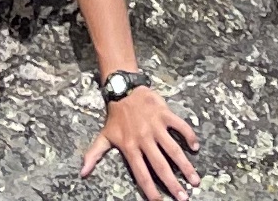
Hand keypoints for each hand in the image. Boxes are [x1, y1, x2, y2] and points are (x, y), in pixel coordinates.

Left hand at [82, 84, 198, 196]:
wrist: (123, 88)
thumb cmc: (114, 116)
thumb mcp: (103, 136)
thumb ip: (94, 155)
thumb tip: (82, 173)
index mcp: (130, 147)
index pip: (141, 174)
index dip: (150, 189)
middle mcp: (144, 139)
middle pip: (160, 166)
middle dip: (173, 183)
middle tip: (183, 197)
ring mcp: (155, 126)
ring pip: (173, 149)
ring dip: (185, 166)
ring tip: (194, 180)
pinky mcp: (164, 114)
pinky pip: (180, 126)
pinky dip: (188, 136)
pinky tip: (195, 147)